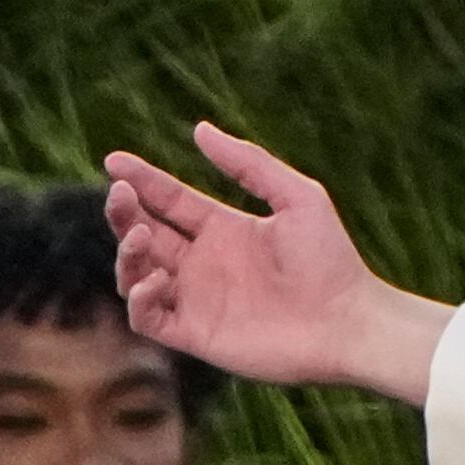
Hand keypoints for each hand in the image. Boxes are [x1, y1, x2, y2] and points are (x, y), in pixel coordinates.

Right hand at [100, 124, 453, 404]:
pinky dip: (139, 298)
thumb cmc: (331, 260)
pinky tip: (158, 277)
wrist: (350, 322)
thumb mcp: (297, 197)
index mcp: (223, 229)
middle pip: (142, 232)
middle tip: (120, 195)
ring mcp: (198, 300)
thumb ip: (250, 164)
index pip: (167, 201)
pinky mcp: (197, 335)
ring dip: (126, 254)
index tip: (114, 161)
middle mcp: (204, 263)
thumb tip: (200, 129)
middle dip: (122, 212)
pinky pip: (148, 318)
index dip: (139, 180)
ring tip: (139, 237)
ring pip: (135, 274)